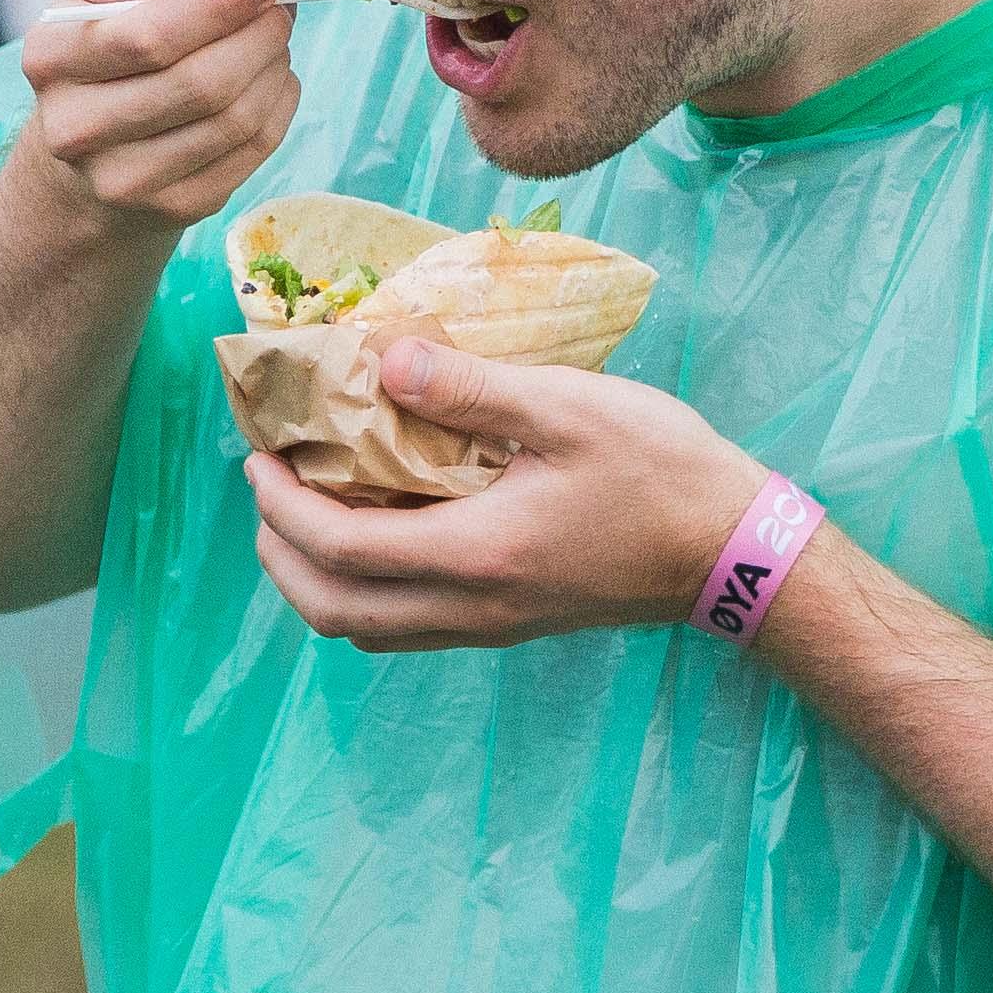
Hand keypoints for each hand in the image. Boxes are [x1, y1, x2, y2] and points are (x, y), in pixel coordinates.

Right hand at [7, 0, 298, 247]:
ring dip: (274, 71)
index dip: (218, 5)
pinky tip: (272, 82)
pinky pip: (251, 154)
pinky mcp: (172, 208)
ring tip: (276, 41)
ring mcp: (122, 180)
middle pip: (198, 84)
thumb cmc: (105, 47)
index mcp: (50, 60)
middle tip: (281, 9)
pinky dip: (278, 109)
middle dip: (259, 37)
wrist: (88, 155)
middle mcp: (74, 129)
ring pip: (232, 121)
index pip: (147, 37)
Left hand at [244, 339, 769, 650]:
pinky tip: (377, 531)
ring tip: (304, 509)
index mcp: (476, 554)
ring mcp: (492, 624)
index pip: (340, 550)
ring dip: (316, 578)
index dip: (281, 508)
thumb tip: (385, 363)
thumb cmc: (661, 472)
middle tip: (264, 485)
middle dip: (280, 553)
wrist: (736, 554)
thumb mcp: (569, 409)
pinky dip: (364, 588)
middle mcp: (473, 607)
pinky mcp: (512, 622)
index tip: (257, 455)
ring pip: (368, 629)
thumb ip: (472, 389)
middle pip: (336, 611)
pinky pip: (407, 624)